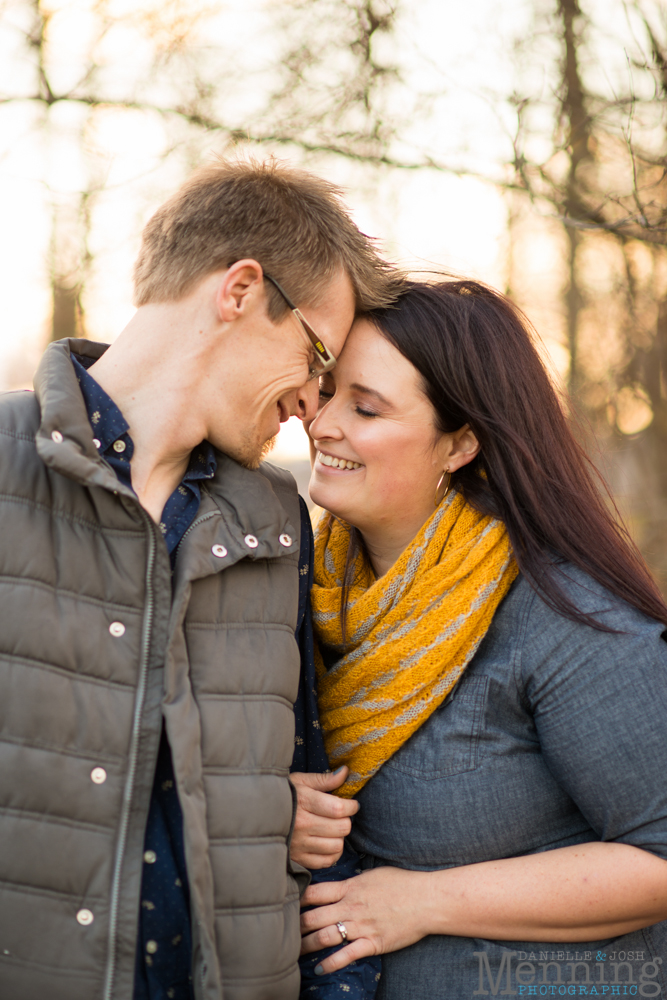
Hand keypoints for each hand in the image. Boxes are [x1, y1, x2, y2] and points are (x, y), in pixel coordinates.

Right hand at [289, 767, 358, 867]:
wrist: (255, 814)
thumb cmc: (282, 795)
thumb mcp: (300, 781)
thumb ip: (324, 779)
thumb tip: (345, 772)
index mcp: (303, 801)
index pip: (339, 808)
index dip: (351, 806)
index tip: (351, 804)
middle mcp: (302, 825)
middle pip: (341, 828)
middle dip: (346, 820)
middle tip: (340, 816)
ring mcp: (300, 844)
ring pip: (337, 846)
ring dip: (339, 837)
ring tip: (333, 829)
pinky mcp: (298, 858)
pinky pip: (326, 861)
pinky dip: (332, 853)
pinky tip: (327, 842)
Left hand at [300, 866, 431, 973]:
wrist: (426, 900)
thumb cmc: (401, 883)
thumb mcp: (372, 875)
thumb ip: (352, 882)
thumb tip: (338, 886)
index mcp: (350, 887)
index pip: (314, 892)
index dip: (297, 899)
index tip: (288, 905)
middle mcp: (351, 906)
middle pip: (313, 916)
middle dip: (297, 925)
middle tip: (285, 932)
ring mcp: (361, 926)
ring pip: (325, 937)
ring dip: (307, 945)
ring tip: (296, 952)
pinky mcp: (372, 943)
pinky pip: (346, 955)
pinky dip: (330, 963)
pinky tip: (319, 968)